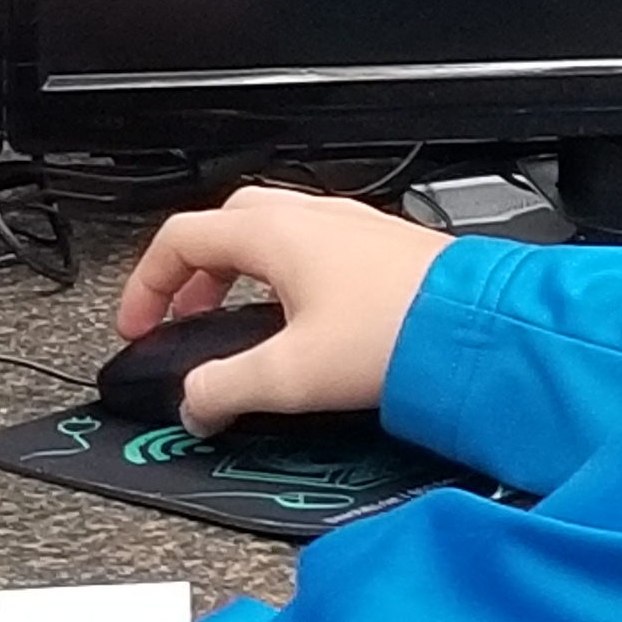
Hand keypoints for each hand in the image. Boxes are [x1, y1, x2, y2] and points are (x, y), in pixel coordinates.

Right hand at [116, 186, 452, 431]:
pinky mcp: (385, 249)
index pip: (181, 238)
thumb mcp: (292, 375)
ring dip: (241, 272)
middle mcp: (312, 218)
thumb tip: (196, 403)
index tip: (141, 324)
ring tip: (241, 322)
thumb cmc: (399, 333)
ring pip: (273, 233)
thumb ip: (227, 389)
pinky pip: (315, 248)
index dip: (147, 283)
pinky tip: (304, 322)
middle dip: (194, 272)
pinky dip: (286, 277)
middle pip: (225, 226)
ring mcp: (351, 227)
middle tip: (187, 317)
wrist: (481, 328)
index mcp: (274, 233)